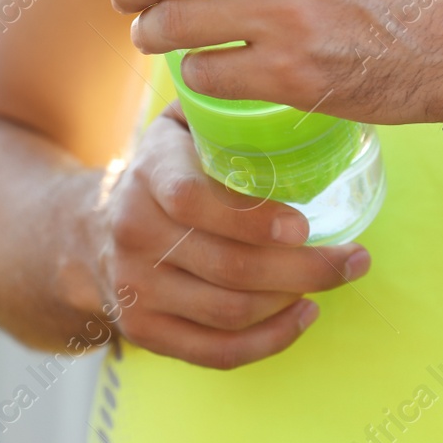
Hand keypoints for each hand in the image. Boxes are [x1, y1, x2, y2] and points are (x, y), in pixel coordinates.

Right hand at [84, 104, 369, 368]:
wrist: (86, 230)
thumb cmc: (163, 169)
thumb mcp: (178, 125)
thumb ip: (220, 109)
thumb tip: (295, 90)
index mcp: (148, 174)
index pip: (193, 199)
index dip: (253, 218)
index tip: (305, 223)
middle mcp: (133, 233)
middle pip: (229, 266)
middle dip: (307, 267)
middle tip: (356, 257)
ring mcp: (135, 287)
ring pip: (229, 310)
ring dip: (295, 300)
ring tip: (336, 278)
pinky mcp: (142, 330)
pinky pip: (215, 351)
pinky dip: (269, 341)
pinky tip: (303, 315)